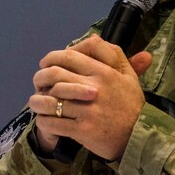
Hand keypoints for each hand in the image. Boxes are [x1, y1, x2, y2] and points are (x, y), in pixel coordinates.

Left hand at [29, 35, 152, 159]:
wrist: (139, 137)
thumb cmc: (131, 105)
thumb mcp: (128, 76)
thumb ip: (113, 55)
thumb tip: (93, 37)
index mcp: (104, 72)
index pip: (70, 56)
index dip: (52, 57)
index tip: (45, 63)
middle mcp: (95, 88)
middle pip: (55, 74)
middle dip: (40, 77)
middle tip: (37, 82)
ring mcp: (88, 110)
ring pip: (51, 100)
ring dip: (37, 101)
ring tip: (35, 102)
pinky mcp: (83, 130)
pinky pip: (53, 123)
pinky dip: (43, 121)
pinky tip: (43, 120)